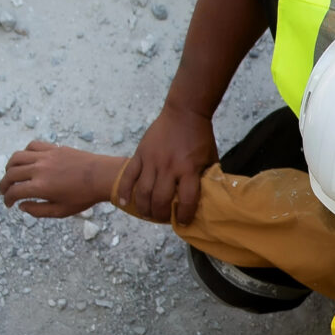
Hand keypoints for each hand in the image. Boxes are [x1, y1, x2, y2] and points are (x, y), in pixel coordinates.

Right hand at [0, 143, 124, 218]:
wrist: (103, 176)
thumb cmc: (84, 196)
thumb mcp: (61, 211)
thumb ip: (38, 211)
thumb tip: (22, 206)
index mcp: (40, 187)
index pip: (14, 192)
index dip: (7, 199)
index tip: (9, 204)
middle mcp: (39, 169)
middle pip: (10, 174)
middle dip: (4, 184)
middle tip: (5, 191)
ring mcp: (45, 156)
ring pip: (16, 157)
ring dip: (9, 167)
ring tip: (11, 175)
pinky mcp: (53, 148)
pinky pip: (31, 146)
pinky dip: (25, 153)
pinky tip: (27, 161)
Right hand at [114, 103, 217, 223]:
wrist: (184, 112)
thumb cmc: (200, 137)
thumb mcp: (210, 158)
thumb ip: (207, 177)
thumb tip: (208, 197)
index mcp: (189, 169)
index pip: (186, 200)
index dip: (184, 215)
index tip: (183, 222)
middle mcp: (170, 167)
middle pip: (161, 199)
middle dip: (161, 215)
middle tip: (163, 219)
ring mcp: (153, 160)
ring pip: (143, 191)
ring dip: (144, 207)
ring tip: (147, 215)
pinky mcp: (141, 154)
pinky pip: (129, 175)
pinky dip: (125, 190)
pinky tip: (124, 203)